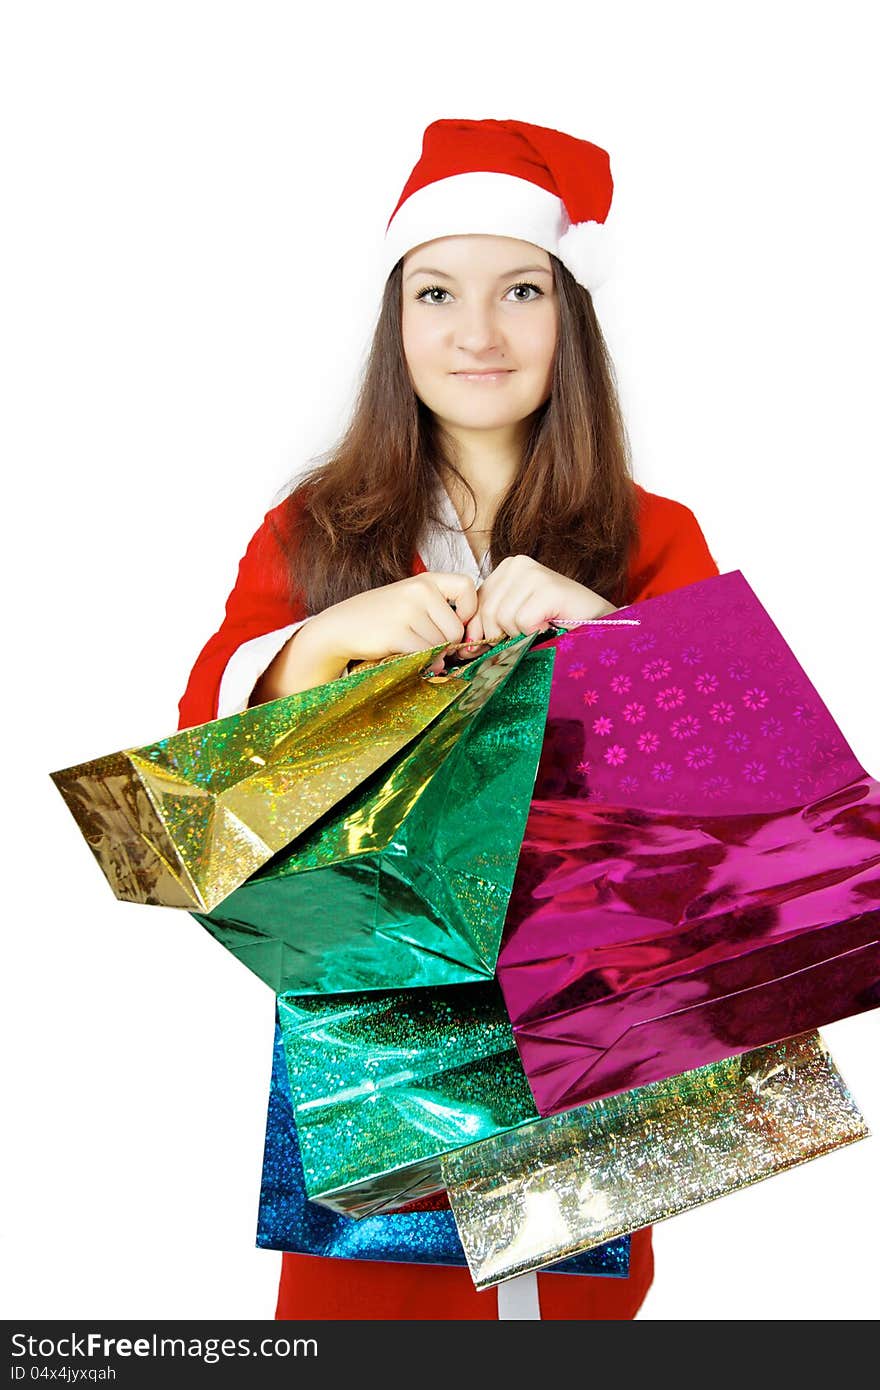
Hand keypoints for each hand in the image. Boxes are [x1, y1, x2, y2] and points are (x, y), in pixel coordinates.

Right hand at [305, 571, 479, 673]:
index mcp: (426, 580)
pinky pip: (426, 654)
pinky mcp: (397, 633)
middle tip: (427, 644)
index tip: (458, 625)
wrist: (342, 625)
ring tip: (410, 646)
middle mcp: (419, 590)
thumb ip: (442, 614)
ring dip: (431, 654)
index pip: (468, 588)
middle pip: (457, 629)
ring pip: (442, 645)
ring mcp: (407, 611)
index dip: (470, 612)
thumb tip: (471, 644)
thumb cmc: (383, 617)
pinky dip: (423, 663)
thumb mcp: (413, 602)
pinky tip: (410, 658)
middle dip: (448, 644)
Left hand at [462, 555, 615, 644]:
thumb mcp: (514, 621)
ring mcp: (533, 573)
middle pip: (486, 612)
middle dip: (503, 635)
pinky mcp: (548, 587)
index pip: (475, 605)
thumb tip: (463, 648)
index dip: (482, 631)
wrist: (599, 625)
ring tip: (543, 626)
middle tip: (527, 635)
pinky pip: (522, 622)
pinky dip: (535, 632)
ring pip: (502, 619)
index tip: (493, 645)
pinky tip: (550, 624)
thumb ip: (489, 626)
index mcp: (505, 569)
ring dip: (523, 634)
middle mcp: (516, 564)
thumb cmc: (557, 625)